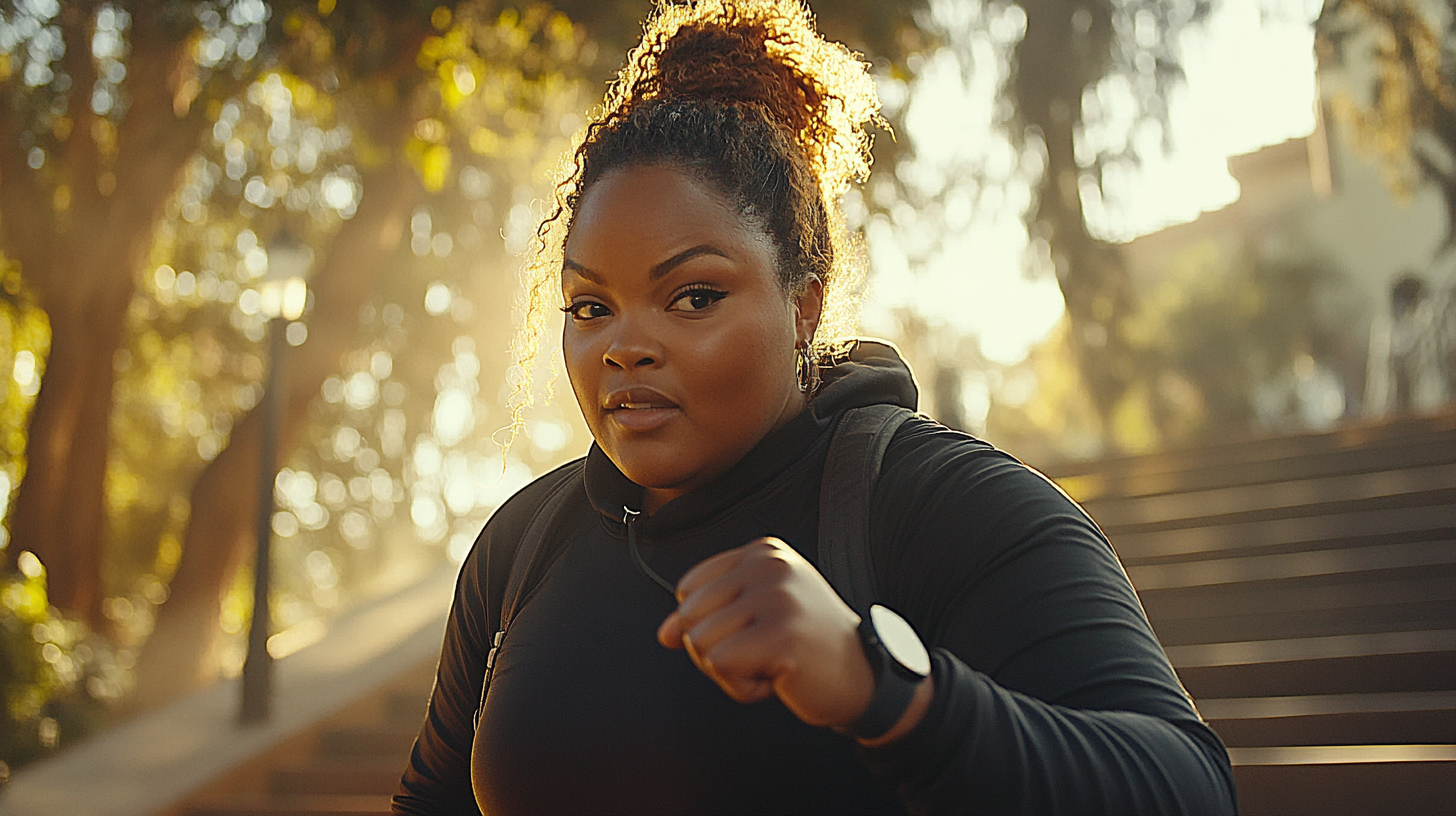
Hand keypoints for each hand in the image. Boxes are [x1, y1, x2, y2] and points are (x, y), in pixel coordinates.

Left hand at [656, 537, 874, 727]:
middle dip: (716, 650)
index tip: (754, 632)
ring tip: (771, 664)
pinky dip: (741, 686)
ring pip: (699, 642)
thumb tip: (664, 634)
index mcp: (763, 552)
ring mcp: (777, 597)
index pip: (689, 587)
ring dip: (729, 671)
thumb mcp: (756, 618)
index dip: (708, 624)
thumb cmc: (807, 647)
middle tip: (764, 653)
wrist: (864, 678)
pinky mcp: (781, 634)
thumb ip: (708, 617)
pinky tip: (777, 678)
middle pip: (689, 615)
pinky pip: (720, 664)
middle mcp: (769, 565)